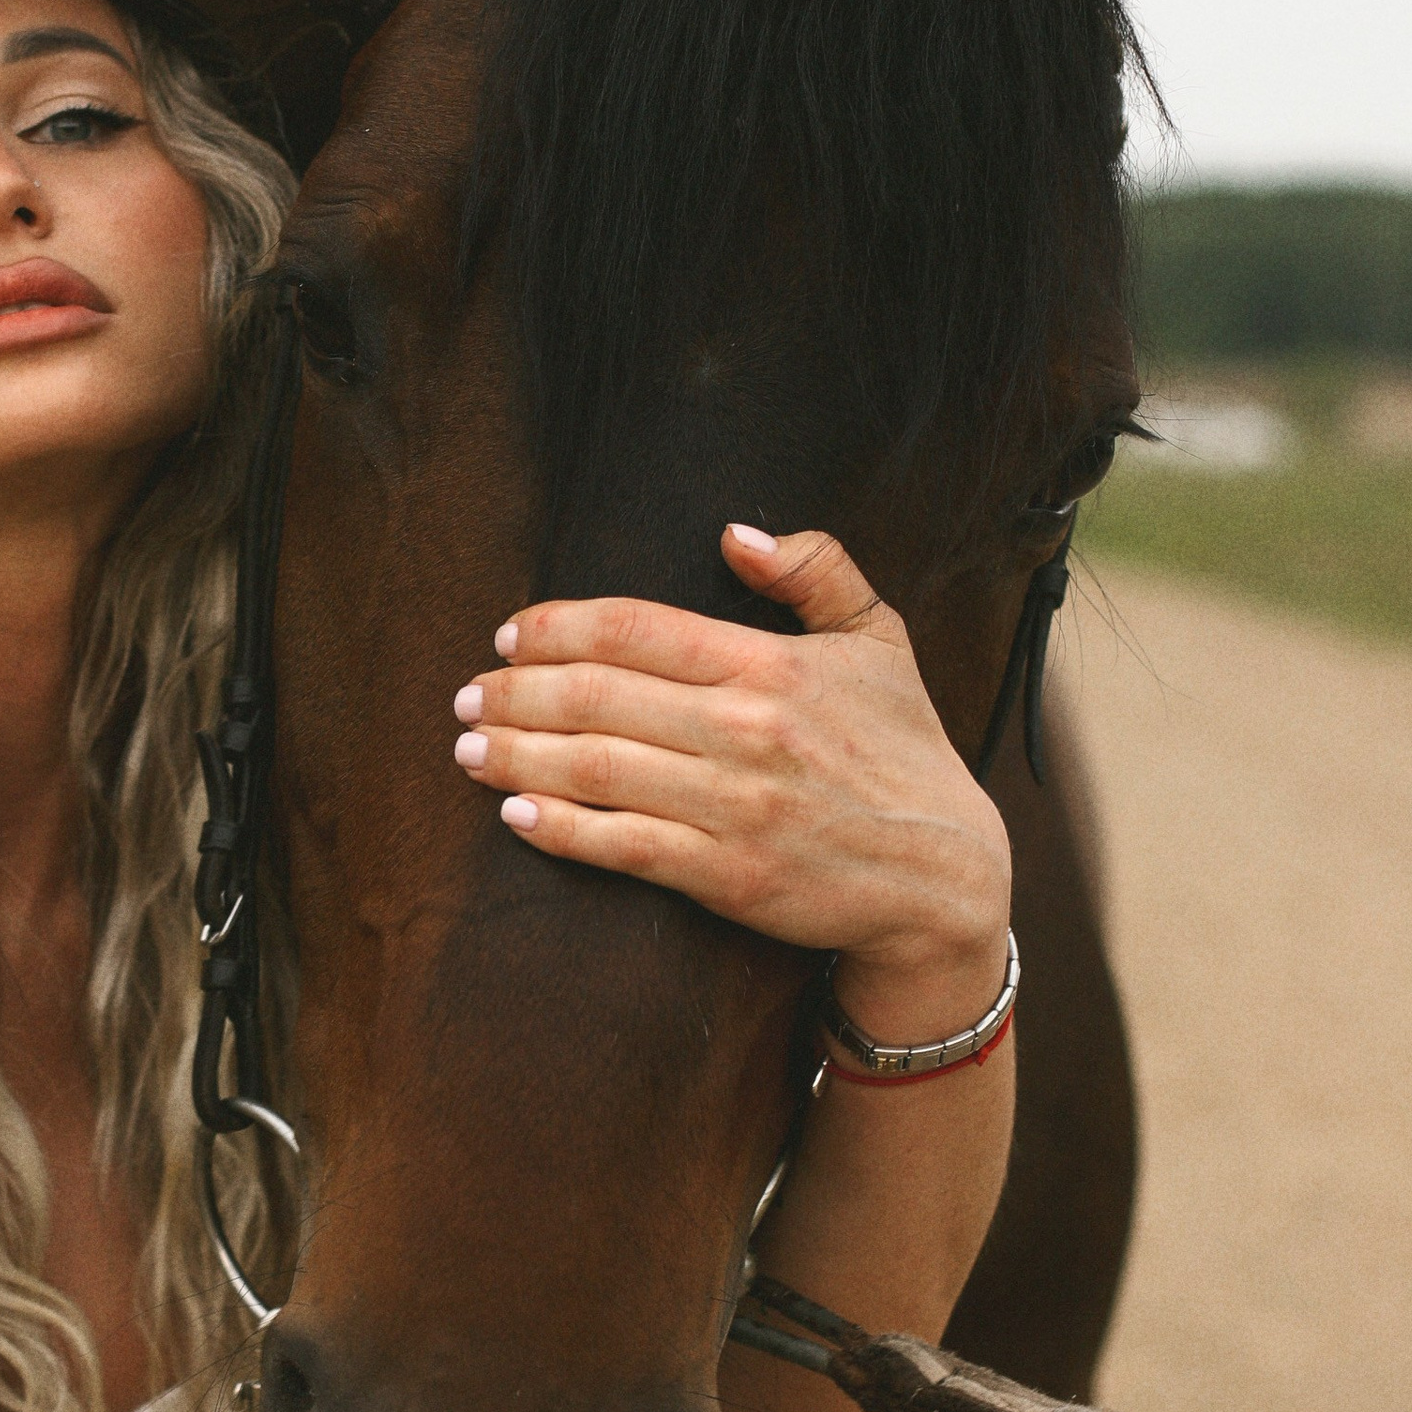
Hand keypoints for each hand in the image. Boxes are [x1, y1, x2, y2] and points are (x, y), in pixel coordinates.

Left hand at [450, 523, 1011, 1031]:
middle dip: (513, 692)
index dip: (556, 626)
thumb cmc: (906, 753)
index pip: (633, 628)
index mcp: (770, 664)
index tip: (509, 634)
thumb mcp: (879, 641)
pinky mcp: (729, 874)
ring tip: (468, 749)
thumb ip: (816, 572)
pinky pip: (623, 844)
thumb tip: (735, 534)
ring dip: (516, 755)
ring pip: (594, 767)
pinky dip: (560, 830)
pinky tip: (515, 815)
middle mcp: (746, 727)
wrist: (945, 876)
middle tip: (467, 695)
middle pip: (595, 695)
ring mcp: (735, 804)